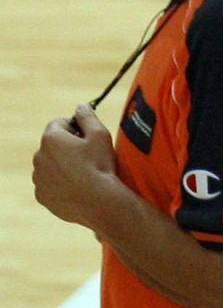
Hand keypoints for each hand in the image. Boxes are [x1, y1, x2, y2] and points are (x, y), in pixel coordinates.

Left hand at [34, 105, 118, 230]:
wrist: (98, 202)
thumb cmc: (100, 165)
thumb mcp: (100, 135)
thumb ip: (88, 117)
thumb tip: (81, 105)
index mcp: (51, 139)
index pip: (59, 123)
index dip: (75, 127)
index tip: (87, 136)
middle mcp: (39, 156)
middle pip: (53, 145)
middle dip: (67, 146)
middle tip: (89, 155)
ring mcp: (38, 178)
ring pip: (50, 165)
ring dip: (63, 165)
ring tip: (85, 173)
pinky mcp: (41, 195)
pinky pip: (49, 183)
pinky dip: (60, 183)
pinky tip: (78, 186)